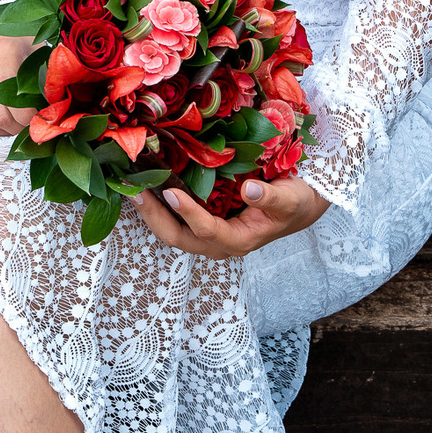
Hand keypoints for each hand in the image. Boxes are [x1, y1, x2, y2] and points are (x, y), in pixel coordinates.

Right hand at [0, 24, 36, 137]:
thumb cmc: (18, 39)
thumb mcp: (38, 50)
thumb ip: (47, 77)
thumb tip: (54, 108)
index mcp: (2, 52)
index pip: (15, 101)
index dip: (29, 118)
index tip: (39, 119)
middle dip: (17, 128)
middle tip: (27, 124)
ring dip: (2, 129)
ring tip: (14, 121)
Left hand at [131, 176, 328, 257]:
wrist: (296, 209)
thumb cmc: (294, 203)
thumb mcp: (289, 199)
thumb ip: (269, 197)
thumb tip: (249, 189)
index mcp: (239, 241)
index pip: (208, 231)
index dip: (188, 214)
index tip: (171, 193)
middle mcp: (220, 244)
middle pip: (180, 238)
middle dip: (156, 217)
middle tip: (137, 192)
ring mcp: (209, 237)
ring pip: (173, 233)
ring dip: (153, 213)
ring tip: (134, 189)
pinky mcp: (204, 225)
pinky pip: (176, 222)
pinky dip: (160, 208)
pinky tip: (148, 188)